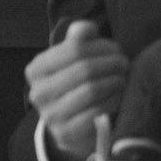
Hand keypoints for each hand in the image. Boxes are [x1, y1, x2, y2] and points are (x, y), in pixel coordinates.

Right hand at [24, 20, 128, 160]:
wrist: (69, 126)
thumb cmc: (75, 86)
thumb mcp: (72, 61)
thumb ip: (78, 40)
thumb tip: (86, 27)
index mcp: (36, 69)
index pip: (73, 49)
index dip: (100, 46)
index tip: (115, 49)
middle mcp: (38, 92)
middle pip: (84, 69)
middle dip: (111, 64)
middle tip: (125, 64)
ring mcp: (50, 115)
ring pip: (92, 90)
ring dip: (115, 82)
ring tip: (122, 79)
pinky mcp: (66, 134)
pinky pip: (97, 112)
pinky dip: (113, 102)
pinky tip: (118, 97)